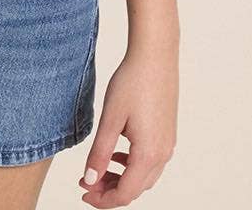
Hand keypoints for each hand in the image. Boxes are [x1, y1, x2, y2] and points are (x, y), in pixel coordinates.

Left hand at [78, 42, 177, 205]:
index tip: (83, 192)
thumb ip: (100, 153)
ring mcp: (168, 144)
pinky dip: (132, 165)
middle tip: (86, 182)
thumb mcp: (110, 119)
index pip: (125, 193)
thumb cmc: (132, 82)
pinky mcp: (167, 133)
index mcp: (149, 154)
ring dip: (121, 178)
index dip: (102, 199)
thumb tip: (89, 180)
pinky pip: (150, 161)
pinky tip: (117, 153)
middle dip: (110, 190)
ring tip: (99, 169)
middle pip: (135, 188)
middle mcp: (163, 154)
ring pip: (144, 177)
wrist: (155, 55)